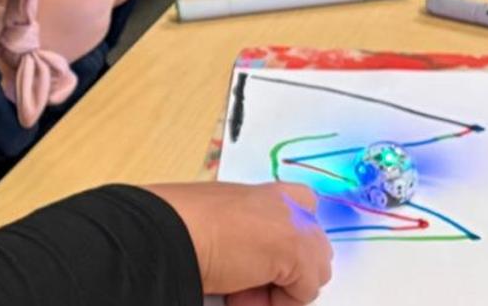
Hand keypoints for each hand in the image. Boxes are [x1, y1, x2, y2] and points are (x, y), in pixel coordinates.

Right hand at [145, 182, 332, 304]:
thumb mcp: (220, 217)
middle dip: (287, 271)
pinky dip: (276, 303)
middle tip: (246, 282)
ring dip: (282, 289)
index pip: (304, 215)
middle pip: (315, 248)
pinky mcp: (300, 254)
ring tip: (241, 288)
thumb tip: (251, 259)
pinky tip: (240, 293)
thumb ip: (247, 228)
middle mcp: (288, 204)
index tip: (260, 264)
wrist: (171, 230)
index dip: (284, 248)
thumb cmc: (181, 221)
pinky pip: (304, 293)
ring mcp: (299, 227)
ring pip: (316, 272)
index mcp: (267, 193)